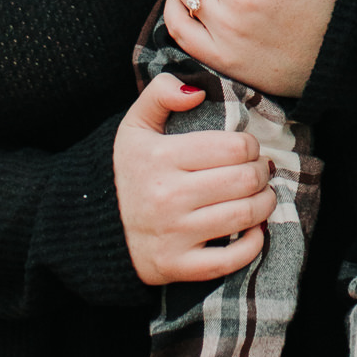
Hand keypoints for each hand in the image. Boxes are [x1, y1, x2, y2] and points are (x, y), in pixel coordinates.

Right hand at [113, 73, 275, 285]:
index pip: (234, 147)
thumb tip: (196, 91)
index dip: (250, 146)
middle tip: (257, 171)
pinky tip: (254, 230)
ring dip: (265, 203)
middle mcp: (167, 197)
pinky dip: (253, 244)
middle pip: (244, 180)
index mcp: (160, 158)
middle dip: (260, 172)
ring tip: (261, 195)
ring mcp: (173, 234)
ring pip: (244, 215)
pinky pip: (231, 259)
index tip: (245, 149)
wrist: (91, 227)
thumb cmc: (125, 172)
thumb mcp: (133, 126)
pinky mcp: (177, 266)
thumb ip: (160, 93)